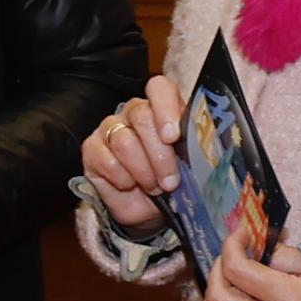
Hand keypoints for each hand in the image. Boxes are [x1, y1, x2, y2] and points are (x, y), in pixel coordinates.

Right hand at [80, 74, 182, 228]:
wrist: (148, 211)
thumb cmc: (172, 183)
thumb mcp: (190, 167)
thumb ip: (195, 150)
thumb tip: (208, 149)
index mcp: (163, 109)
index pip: (159, 88)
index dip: (165, 107)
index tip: (173, 136)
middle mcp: (134, 113)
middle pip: (142, 116)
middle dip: (159, 154)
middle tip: (170, 181)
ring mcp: (110, 129)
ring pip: (124, 141)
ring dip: (143, 172)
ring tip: (153, 187)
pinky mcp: (92, 149)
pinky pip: (106, 160)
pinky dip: (122, 179)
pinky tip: (129, 185)